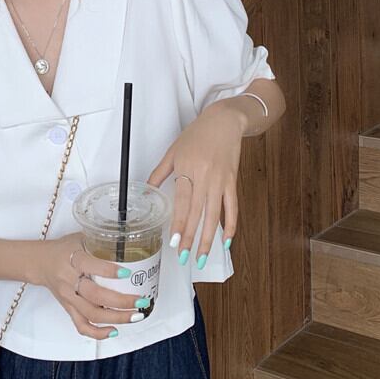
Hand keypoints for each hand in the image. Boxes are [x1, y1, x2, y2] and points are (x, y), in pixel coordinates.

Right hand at [36, 232, 149, 338]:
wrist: (41, 262)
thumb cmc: (64, 249)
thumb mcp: (81, 238)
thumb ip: (101, 240)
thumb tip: (129, 240)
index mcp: (73, 258)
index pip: (90, 265)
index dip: (109, 271)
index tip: (128, 272)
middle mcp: (69, 280)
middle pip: (95, 296)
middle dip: (121, 301)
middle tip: (141, 300)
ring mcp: (68, 297)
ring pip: (92, 314)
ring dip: (116, 318)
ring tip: (136, 315)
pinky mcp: (68, 308)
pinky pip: (81, 325)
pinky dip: (98, 333)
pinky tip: (114, 330)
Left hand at [146, 105, 245, 266]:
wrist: (224, 120)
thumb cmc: (196, 134)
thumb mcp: (173, 150)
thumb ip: (159, 172)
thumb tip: (147, 191)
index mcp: (187, 168)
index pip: (183, 201)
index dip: (180, 223)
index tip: (175, 242)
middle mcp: (205, 176)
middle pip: (198, 212)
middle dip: (192, 238)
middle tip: (186, 258)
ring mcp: (220, 180)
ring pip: (215, 214)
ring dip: (209, 238)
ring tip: (203, 257)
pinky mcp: (232, 181)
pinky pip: (232, 207)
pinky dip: (231, 225)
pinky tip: (227, 241)